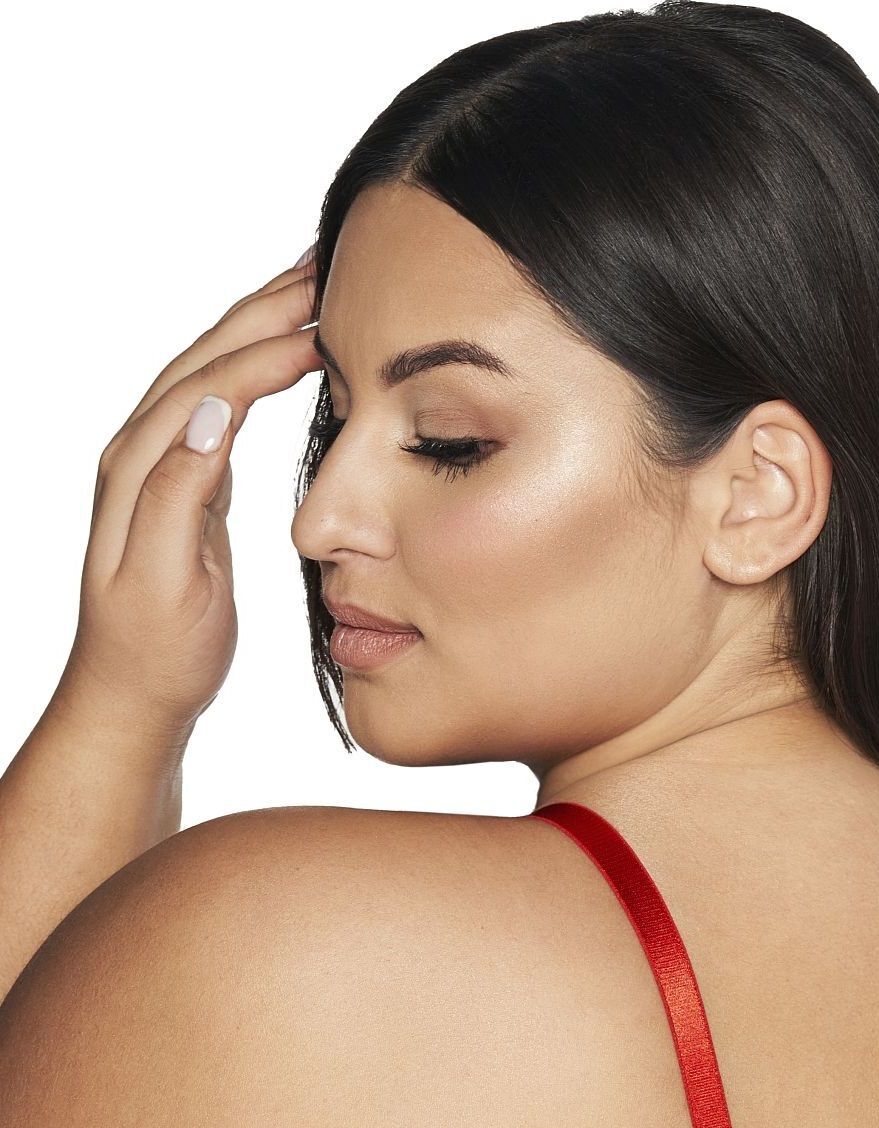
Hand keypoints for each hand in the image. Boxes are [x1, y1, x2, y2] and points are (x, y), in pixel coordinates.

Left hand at [56, 251, 322, 744]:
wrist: (132, 696)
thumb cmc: (153, 652)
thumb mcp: (165, 581)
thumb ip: (178, 494)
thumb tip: (210, 412)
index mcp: (140, 469)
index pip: (208, 385)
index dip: (265, 350)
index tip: (326, 326)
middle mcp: (143, 452)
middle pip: (205, 356)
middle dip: (264, 306)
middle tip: (327, 261)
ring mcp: (165, 462)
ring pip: (215, 369)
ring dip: (263, 322)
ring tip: (314, 284)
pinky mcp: (188, 480)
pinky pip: (226, 400)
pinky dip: (261, 365)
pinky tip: (294, 351)